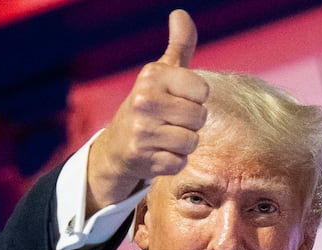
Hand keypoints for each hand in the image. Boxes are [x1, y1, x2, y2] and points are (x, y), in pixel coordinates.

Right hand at [86, 9, 208, 212]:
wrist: (118, 145)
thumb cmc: (150, 105)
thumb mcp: (162, 73)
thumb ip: (179, 45)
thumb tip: (180, 13)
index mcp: (153, 76)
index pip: (203, 91)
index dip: (196, 99)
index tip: (177, 99)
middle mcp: (144, 100)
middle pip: (200, 118)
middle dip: (191, 124)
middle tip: (170, 121)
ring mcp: (143, 131)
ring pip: (192, 142)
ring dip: (183, 144)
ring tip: (164, 137)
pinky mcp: (144, 158)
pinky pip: (180, 163)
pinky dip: (173, 162)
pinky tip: (158, 153)